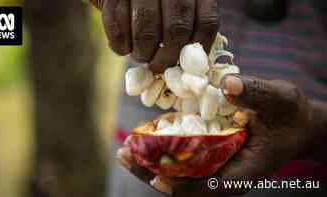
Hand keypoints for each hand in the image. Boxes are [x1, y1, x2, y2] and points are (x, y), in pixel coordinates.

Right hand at [89, 0, 217, 72]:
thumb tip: (194, 64)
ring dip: (143, 53)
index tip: (187, 63)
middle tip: (158, 66)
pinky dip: (121, 46)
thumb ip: (187, 23)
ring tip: (141, 55)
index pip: (205, 23)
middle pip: (176, 30)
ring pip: (146, 32)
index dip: (198, 49)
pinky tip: (123, 47)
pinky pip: (118, 29)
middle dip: (167, 58)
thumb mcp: (176, 1)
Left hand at [116, 74, 313, 195]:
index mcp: (245, 171)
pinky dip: (162, 149)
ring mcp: (215, 164)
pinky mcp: (209, 152)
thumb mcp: (280, 100)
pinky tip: (142, 137)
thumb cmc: (290, 115)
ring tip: (125, 149)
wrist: (293, 123)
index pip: (211, 187)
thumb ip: (256, 93)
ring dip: (151, 162)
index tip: (158, 177)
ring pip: (179, 172)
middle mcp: (226, 173)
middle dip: (154, 172)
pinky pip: (182, 156)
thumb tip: (227, 84)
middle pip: (185, 183)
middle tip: (125, 155)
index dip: (183, 185)